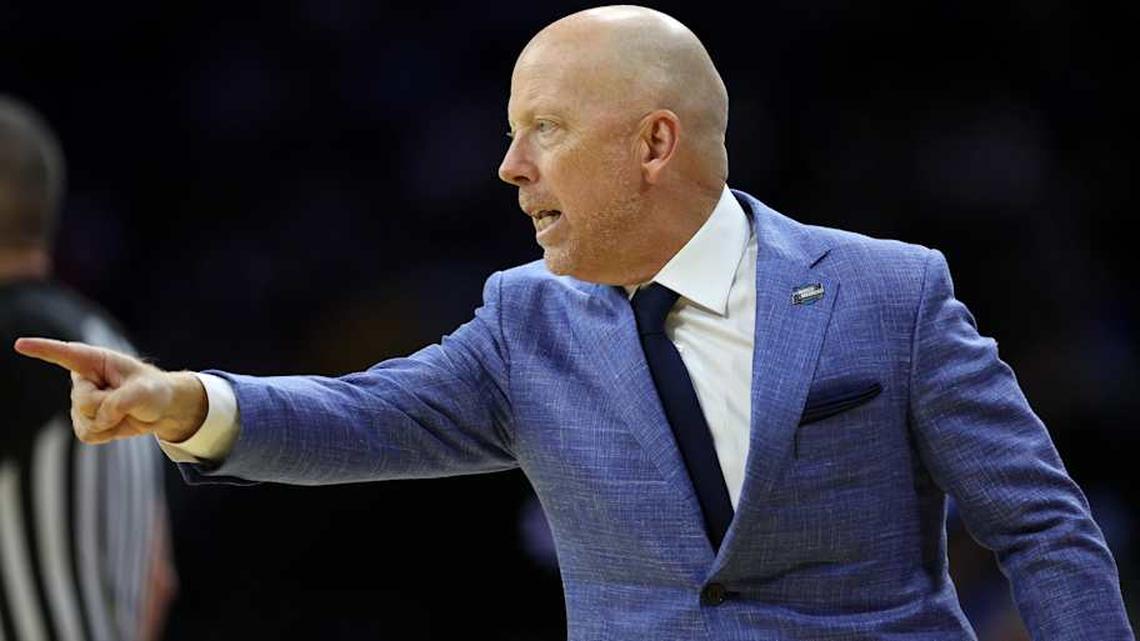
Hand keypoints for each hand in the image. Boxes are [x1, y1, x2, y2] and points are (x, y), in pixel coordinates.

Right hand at [13, 338, 207, 443]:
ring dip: (110, 422)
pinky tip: (117, 423)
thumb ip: (125, 400)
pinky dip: (107, 434)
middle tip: (128, 401)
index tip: (20, 345)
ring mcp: (80, 402)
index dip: (42, 349)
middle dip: (110, 407)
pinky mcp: (83, 421)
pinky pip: (88, 435)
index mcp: (94, 361)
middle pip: (83, 402)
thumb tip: (105, 413)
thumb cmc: (153, 390)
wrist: (159, 409)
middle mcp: (82, 380)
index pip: (64, 354)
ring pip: (85, 421)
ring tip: (124, 411)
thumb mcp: (147, 391)